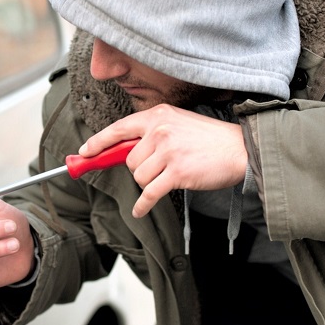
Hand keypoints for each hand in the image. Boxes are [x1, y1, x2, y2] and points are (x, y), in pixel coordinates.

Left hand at [80, 104, 246, 217]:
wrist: (240, 149)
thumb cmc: (209, 139)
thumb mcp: (179, 123)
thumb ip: (153, 132)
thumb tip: (122, 150)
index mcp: (158, 115)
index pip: (119, 129)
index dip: (98, 142)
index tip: (84, 152)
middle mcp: (160, 130)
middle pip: (128, 160)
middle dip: (139, 169)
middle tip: (160, 169)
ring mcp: (168, 151)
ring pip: (138, 177)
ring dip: (149, 183)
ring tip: (170, 177)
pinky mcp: (177, 173)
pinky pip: (149, 193)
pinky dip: (143, 205)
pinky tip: (140, 209)